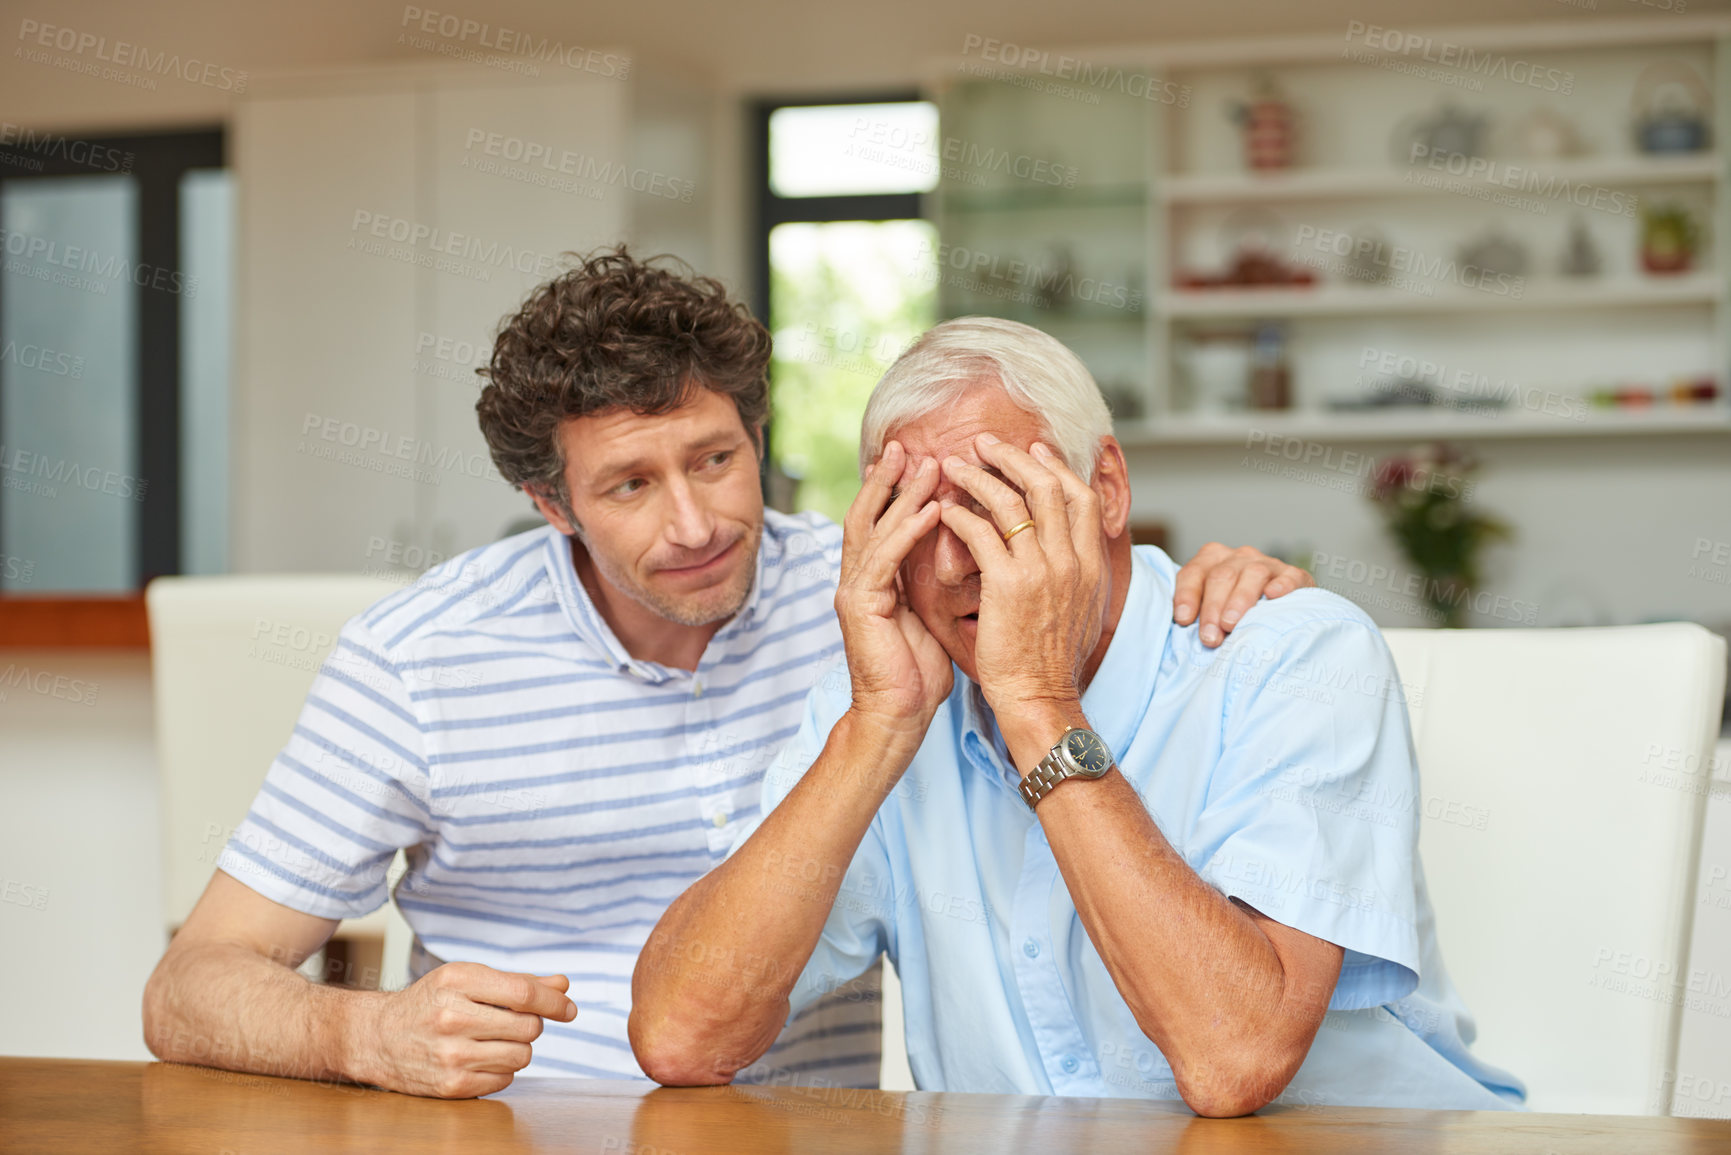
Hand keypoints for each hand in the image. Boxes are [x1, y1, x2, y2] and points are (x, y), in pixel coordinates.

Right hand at [357, 962, 575, 1097]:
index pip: (524, 994)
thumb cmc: (429, 1002)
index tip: (569, 1009)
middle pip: (528, 1026)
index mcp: (457, 980)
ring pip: (522, 1056)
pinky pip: (505, 1079)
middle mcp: (451, 1017)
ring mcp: (450, 1054)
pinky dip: (502, 1070)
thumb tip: (563, 986)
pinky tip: (481, 1058)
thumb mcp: (467, 979)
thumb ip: (517, 983)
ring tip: (494, 1040)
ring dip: (518, 1048)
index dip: (554, 1002)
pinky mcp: (451, 1086)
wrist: (377, 1037)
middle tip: (508, 1022)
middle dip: (530, 1024)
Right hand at [835, 439, 952, 736]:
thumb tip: (958, 555)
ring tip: (927, 464)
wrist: (897, 716)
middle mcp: (857, 579)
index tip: (919, 460)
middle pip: (868, 513)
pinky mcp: (860, 606)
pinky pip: (885, 559)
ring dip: (901, 494)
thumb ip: (930, 583)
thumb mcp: (928, 616)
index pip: (881, 523)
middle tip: (910, 445)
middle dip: (888, 478)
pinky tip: (931, 509)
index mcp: (873, 581)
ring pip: (874, 527)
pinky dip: (907, 531)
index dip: (895, 490)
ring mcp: (854, 590)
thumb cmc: (916, 675)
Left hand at [937, 434, 1106, 718]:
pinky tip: (943, 511)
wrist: (1042, 697)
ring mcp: (1042, 571)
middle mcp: (1072, 560)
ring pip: (1010, 502)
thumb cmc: (1054, 662)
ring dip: (978, 477)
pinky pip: (980, 533)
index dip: (1056, 467)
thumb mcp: (1085, 610)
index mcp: (1092, 564)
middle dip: (1013, 457)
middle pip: (1047, 486)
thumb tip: (1074, 545)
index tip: (1034, 450)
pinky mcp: (1008, 585)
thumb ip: (1080, 571)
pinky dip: (960, 515)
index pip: (1082, 497)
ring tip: (953, 466)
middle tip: (984, 443)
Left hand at [1173, 543, 1313, 646]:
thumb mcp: (1210, 608)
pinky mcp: (1295, 575)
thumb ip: (1194, 613)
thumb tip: (1177, 629)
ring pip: (1252, 574)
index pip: (1194, 573)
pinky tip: (1273, 596)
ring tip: (1231, 624)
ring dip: (1239, 600)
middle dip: (1212, 608)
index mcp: (1212, 560)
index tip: (1183, 620)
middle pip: (1221, 576)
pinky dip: (1281, 585)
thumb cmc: (1234, 613)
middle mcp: (1238, 557)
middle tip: (1209, 637)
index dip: (1186, 596)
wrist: (1281, 611)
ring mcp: (1268, 564)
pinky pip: (1288, 576)